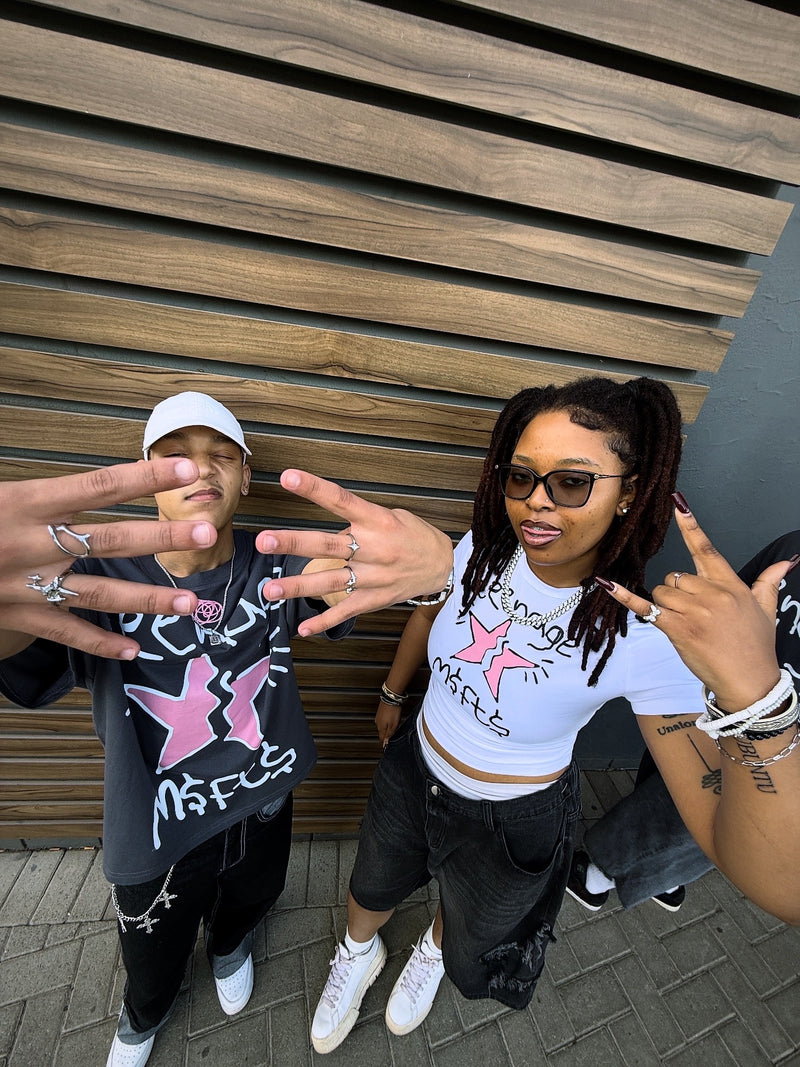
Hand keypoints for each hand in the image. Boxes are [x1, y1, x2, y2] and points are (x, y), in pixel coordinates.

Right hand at [0, 458, 216, 658]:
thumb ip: (38, 490)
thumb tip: (88, 481)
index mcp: (22, 502)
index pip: (97, 485)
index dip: (145, 476)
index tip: (186, 467)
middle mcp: (30, 545)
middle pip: (109, 540)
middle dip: (162, 538)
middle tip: (207, 532)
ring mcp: (25, 586)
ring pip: (98, 594)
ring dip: (147, 599)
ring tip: (189, 601)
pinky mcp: (17, 616)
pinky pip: (64, 632)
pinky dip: (100, 645)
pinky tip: (134, 649)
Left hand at [257, 470, 453, 635]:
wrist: (444, 566)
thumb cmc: (414, 536)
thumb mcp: (393, 516)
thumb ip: (361, 520)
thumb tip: (331, 529)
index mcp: (378, 521)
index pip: (342, 500)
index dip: (315, 489)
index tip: (288, 477)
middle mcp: (374, 549)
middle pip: (328, 545)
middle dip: (294, 543)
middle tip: (264, 541)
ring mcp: (373, 577)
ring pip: (330, 582)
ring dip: (298, 586)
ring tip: (269, 589)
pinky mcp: (374, 599)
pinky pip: (345, 611)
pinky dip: (324, 621)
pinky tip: (302, 628)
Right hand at [376, 701, 401, 748]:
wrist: (391, 698)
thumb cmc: (393, 710)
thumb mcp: (394, 725)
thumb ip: (389, 735)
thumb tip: (385, 743)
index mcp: (380, 728)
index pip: (381, 739)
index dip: (385, 743)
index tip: (388, 745)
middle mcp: (377, 723)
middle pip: (382, 733)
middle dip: (386, 736)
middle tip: (392, 736)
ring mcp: (378, 717)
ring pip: (382, 726)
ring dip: (386, 729)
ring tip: (393, 727)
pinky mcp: (380, 712)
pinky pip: (382, 720)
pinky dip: (386, 722)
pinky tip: (391, 720)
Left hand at [596, 501, 789, 710]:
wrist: (750, 681)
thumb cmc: (756, 646)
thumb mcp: (766, 609)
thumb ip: (768, 581)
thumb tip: (786, 562)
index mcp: (731, 584)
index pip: (706, 549)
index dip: (690, 526)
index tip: (678, 504)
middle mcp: (712, 594)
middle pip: (676, 577)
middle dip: (678, 593)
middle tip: (695, 614)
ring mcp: (693, 611)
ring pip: (662, 591)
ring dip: (666, 605)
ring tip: (688, 625)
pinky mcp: (677, 629)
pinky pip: (645, 607)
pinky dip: (625, 596)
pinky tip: (606, 583)